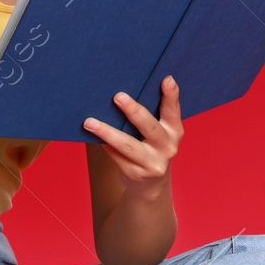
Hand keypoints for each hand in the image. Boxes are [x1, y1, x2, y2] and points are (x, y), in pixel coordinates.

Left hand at [83, 76, 182, 194]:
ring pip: (127, 145)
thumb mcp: (159, 133)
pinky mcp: (136, 174)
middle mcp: (168, 147)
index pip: (173, 111)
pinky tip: (90, 135)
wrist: (150, 185)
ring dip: (106, 132)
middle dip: (134, 111)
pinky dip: (103, 144)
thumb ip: (151, 116)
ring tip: (89, 122)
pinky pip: (116, 156)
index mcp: (175, 131)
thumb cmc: (150, 147)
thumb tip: (122, 93)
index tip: (167, 79)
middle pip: (149, 127)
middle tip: (118, 96)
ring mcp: (153, 163)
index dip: (171, 96)